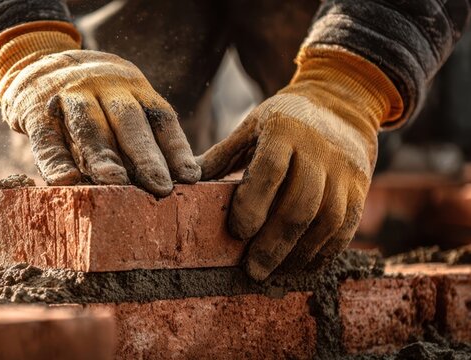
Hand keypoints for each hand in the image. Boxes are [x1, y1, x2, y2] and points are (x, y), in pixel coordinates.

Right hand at [0, 23, 199, 195]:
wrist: (35, 62)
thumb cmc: (93, 98)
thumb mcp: (121, 100)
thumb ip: (144, 134)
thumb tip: (179, 182)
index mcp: (132, 86)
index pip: (160, 118)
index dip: (176, 148)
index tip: (190, 177)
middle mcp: (102, 86)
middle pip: (128, 121)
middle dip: (146, 155)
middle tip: (160, 186)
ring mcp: (68, 96)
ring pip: (88, 127)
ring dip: (103, 156)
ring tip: (116, 183)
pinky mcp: (35, 112)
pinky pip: (47, 138)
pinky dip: (56, 161)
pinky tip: (65, 181)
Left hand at [197, 48, 403, 279]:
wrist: (341, 106)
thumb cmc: (284, 120)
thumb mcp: (252, 125)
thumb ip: (221, 155)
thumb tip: (182, 181)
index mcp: (285, 130)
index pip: (271, 170)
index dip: (253, 204)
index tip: (236, 233)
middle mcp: (320, 150)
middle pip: (300, 204)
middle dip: (274, 243)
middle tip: (252, 270)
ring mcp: (345, 170)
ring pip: (326, 221)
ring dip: (298, 254)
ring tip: (273, 272)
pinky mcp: (361, 187)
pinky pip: (346, 228)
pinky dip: (323, 252)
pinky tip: (300, 266)